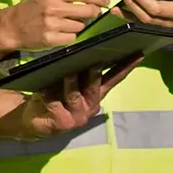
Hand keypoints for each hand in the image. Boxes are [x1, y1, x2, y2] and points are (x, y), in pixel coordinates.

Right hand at [0, 0, 111, 56]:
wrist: (11, 26)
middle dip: (94, 13)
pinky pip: (72, 38)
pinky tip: (60, 33)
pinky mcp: (51, 39)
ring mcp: (52, 24)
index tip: (106, 1)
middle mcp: (53, 7)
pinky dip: (69, 36)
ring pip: (80, 26)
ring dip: (78, 26)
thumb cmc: (30, 9)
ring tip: (66, 24)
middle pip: (88, 11)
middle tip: (93, 14)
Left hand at [12, 58, 140, 139]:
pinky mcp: (62, 123)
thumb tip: (83, 49)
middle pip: (94, 86)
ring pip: (75, 95)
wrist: (34, 122)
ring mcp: (77, 116)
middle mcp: (90, 106)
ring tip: (67, 72)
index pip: (113, 79)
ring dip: (71, 82)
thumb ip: (78, 72)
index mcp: (95, 95)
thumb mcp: (69, 84)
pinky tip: (42, 88)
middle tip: (94, 59)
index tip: (138, 54)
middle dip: (94, 73)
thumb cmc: (53, 98)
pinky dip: (48, 95)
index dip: (126, 67)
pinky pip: (54, 104)